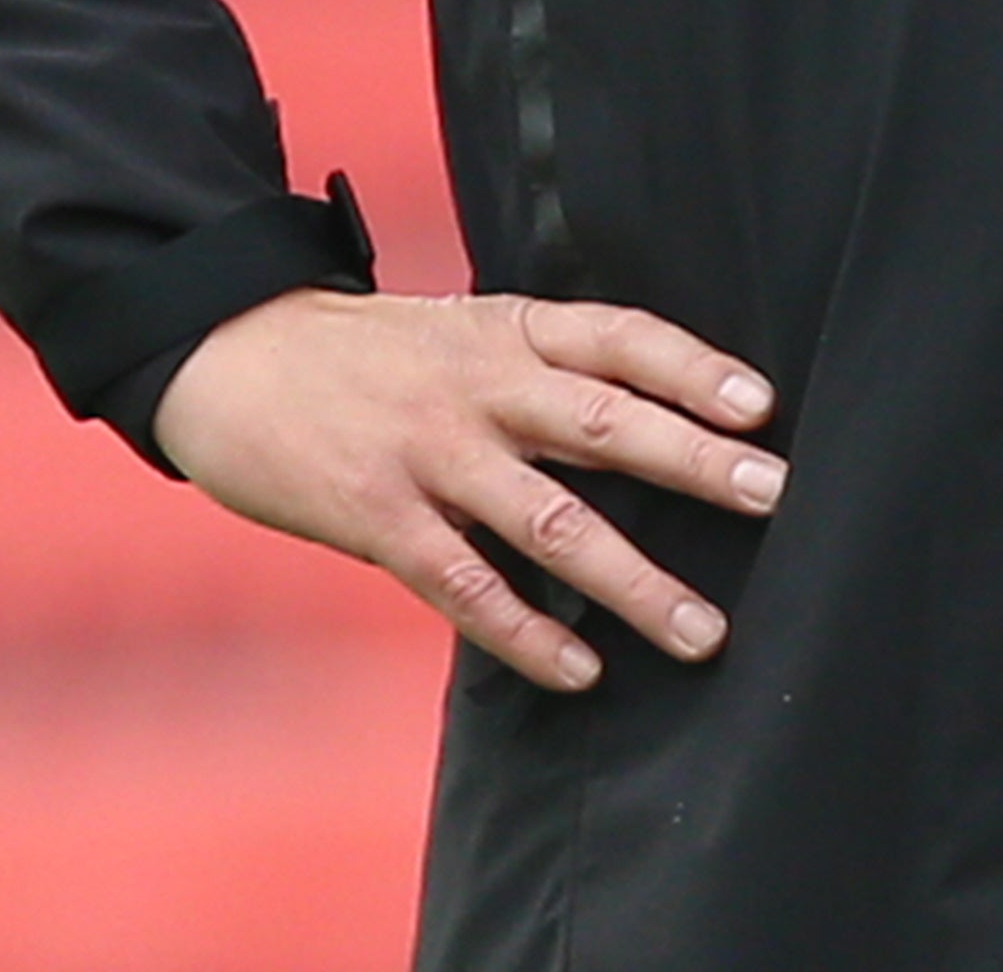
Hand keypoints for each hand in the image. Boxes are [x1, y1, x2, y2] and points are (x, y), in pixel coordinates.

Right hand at [153, 286, 782, 689]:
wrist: (228, 353)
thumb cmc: (369, 354)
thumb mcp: (463, 333)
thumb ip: (545, 373)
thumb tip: (650, 424)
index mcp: (507, 331)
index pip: (618, 338)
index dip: (692, 368)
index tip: (761, 405)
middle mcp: (479, 387)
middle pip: (602, 423)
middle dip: (693, 462)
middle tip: (774, 498)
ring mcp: (429, 453)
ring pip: (550, 520)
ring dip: (633, 580)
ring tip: (702, 631)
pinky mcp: (378, 516)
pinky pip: (467, 585)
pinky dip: (527, 633)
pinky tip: (581, 671)